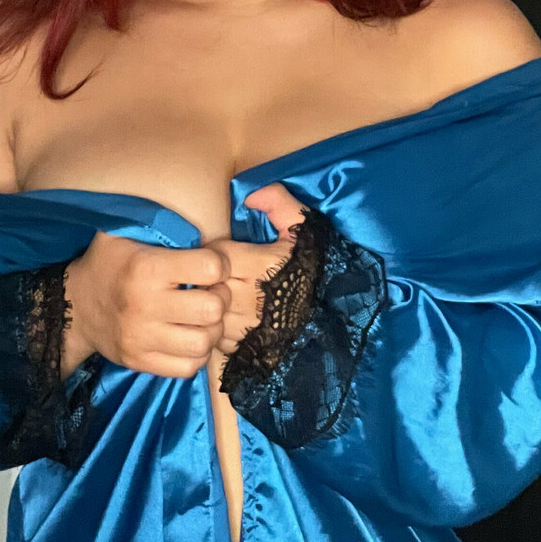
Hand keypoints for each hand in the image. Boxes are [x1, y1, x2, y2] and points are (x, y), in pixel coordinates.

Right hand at [62, 231, 231, 378]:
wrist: (73, 306)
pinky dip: (196, 354)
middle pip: (212, 309)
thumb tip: (195, 218)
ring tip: (203, 318)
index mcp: (146, 269)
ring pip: (203, 343)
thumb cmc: (108, 263)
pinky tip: (190, 337)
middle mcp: (145, 305)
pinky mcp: (140, 362)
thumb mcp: (123, 230)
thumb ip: (158, 222)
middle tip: (212, 293)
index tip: (212, 265)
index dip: (220, 264)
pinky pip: (187, 368)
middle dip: (220, 298)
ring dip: (211, 329)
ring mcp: (141, 339)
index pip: (210, 268)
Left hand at [207, 183, 306, 356]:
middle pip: (207, 282)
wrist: (333, 317)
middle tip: (222, 273)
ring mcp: (242, 325)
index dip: (219, 252)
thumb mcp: (303, 229)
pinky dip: (215, 324)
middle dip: (210, 276)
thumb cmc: (313, 270)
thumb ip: (279, 203)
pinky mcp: (240, 346)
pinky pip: (212, 333)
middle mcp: (248, 296)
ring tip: (225, 294)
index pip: (215, 254)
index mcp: (260, 265)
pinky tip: (229, 317)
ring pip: (206, 308)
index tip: (229, 254)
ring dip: (210, 300)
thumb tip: (250, 195)